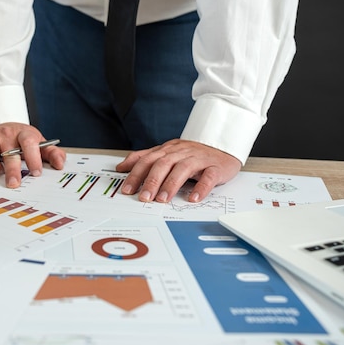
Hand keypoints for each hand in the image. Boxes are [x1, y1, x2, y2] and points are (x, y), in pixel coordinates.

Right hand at [0, 122, 65, 187]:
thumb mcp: (38, 143)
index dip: (33, 158)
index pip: (29, 144)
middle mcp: (5, 135)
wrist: (0, 125)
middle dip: (12, 170)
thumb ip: (51, 153)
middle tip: (14, 184)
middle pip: (9, 152)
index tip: (36, 173)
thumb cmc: (20, 140)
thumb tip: (60, 164)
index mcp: (23, 134)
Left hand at [116, 139, 241, 202]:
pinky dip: (201, 187)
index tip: (127, 189)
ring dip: (171, 184)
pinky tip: (193, 198)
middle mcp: (181, 152)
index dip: (136, 174)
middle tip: (144, 197)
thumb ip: (144, 159)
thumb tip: (121, 167)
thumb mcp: (166, 152)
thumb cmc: (192, 153)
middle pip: (163, 164)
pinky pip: (208, 176)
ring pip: (183, 169)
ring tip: (163, 199)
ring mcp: (199, 159)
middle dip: (152, 181)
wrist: (222, 145)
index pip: (148, 160)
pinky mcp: (215, 167)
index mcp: (168, 150)